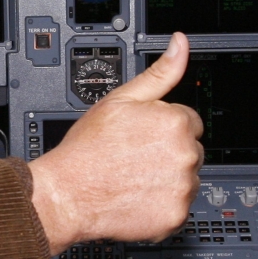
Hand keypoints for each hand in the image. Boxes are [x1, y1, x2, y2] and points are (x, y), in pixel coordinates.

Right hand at [28, 32, 203, 254]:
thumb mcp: (120, 99)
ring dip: (167, 177)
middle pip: (189, 149)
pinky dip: (162, 202)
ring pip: (186, 177)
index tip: (140, 135)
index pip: (188, 120)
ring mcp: (183, 187)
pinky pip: (179, 205)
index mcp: (175, 121)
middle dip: (167, 150)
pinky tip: (137, 194)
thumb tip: (180, 44)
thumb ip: (160, 72)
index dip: (161, 126)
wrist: (68, 192)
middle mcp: (186, 154)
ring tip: (132, 175)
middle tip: (133, 155)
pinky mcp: (177, 214)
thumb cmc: (88, 147)